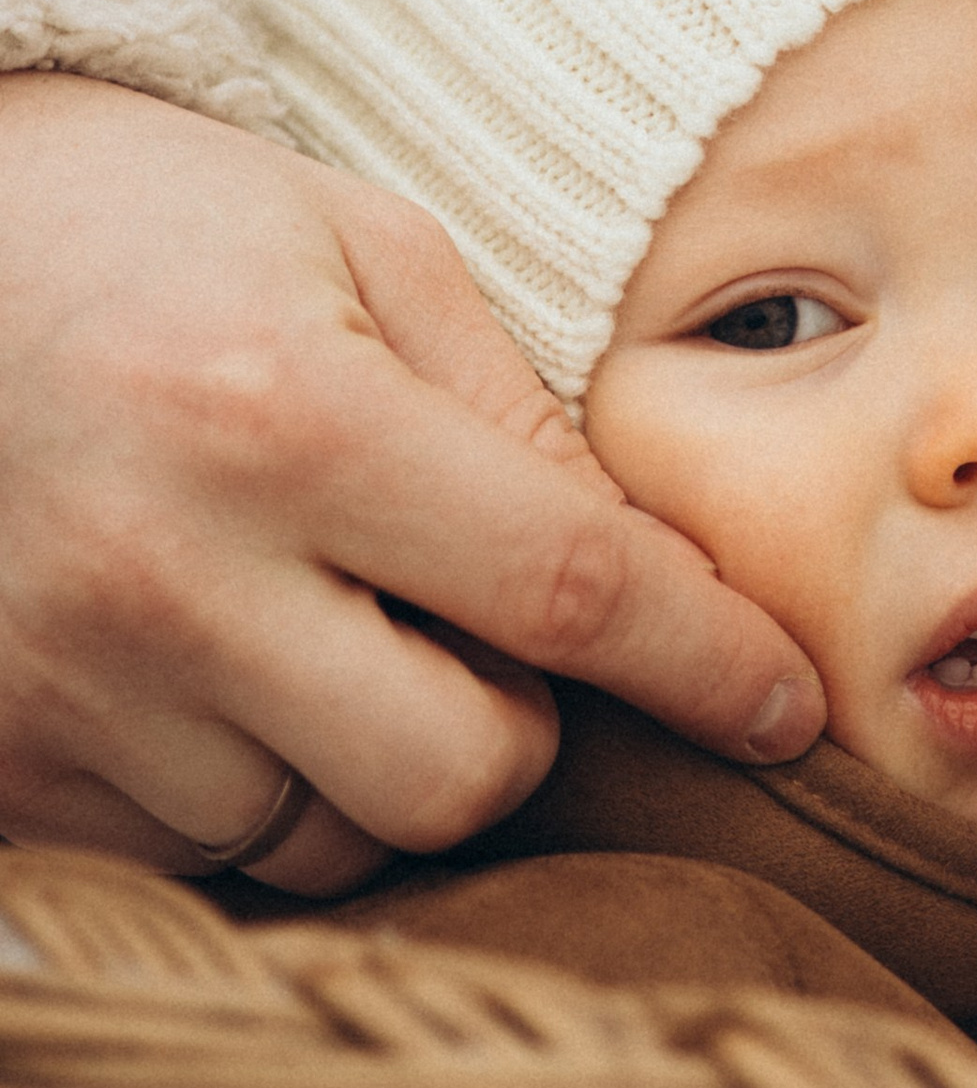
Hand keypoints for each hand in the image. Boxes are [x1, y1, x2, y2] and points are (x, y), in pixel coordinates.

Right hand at [0, 75, 823, 894]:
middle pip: (457, 774)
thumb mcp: (370, 255)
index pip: (563, 588)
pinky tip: (213, 661)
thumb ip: (518, 422)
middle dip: (517, 728)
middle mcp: (169, 576)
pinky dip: (249, 781)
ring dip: (368, 757)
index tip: (788, 707)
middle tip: (472, 625)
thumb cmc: (170, 233)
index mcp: (285, 421)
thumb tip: (664, 584)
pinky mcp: (3, 767)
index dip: (702, 662)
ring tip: (308, 614)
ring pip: (329, 836)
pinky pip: (200, 854)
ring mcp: (69, 689)